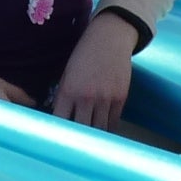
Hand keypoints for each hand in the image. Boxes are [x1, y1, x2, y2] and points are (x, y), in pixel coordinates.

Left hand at [50, 14, 137, 129]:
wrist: (109, 38)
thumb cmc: (84, 55)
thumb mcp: (67, 73)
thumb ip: (63, 96)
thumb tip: (61, 118)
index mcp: (68, 91)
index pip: (60, 121)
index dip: (59, 131)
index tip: (59, 137)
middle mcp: (86, 97)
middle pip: (81, 129)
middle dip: (78, 137)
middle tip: (76, 142)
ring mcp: (105, 99)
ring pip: (99, 129)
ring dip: (94, 135)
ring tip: (90, 139)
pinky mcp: (121, 98)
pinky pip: (113, 122)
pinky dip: (107, 127)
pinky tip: (103, 129)